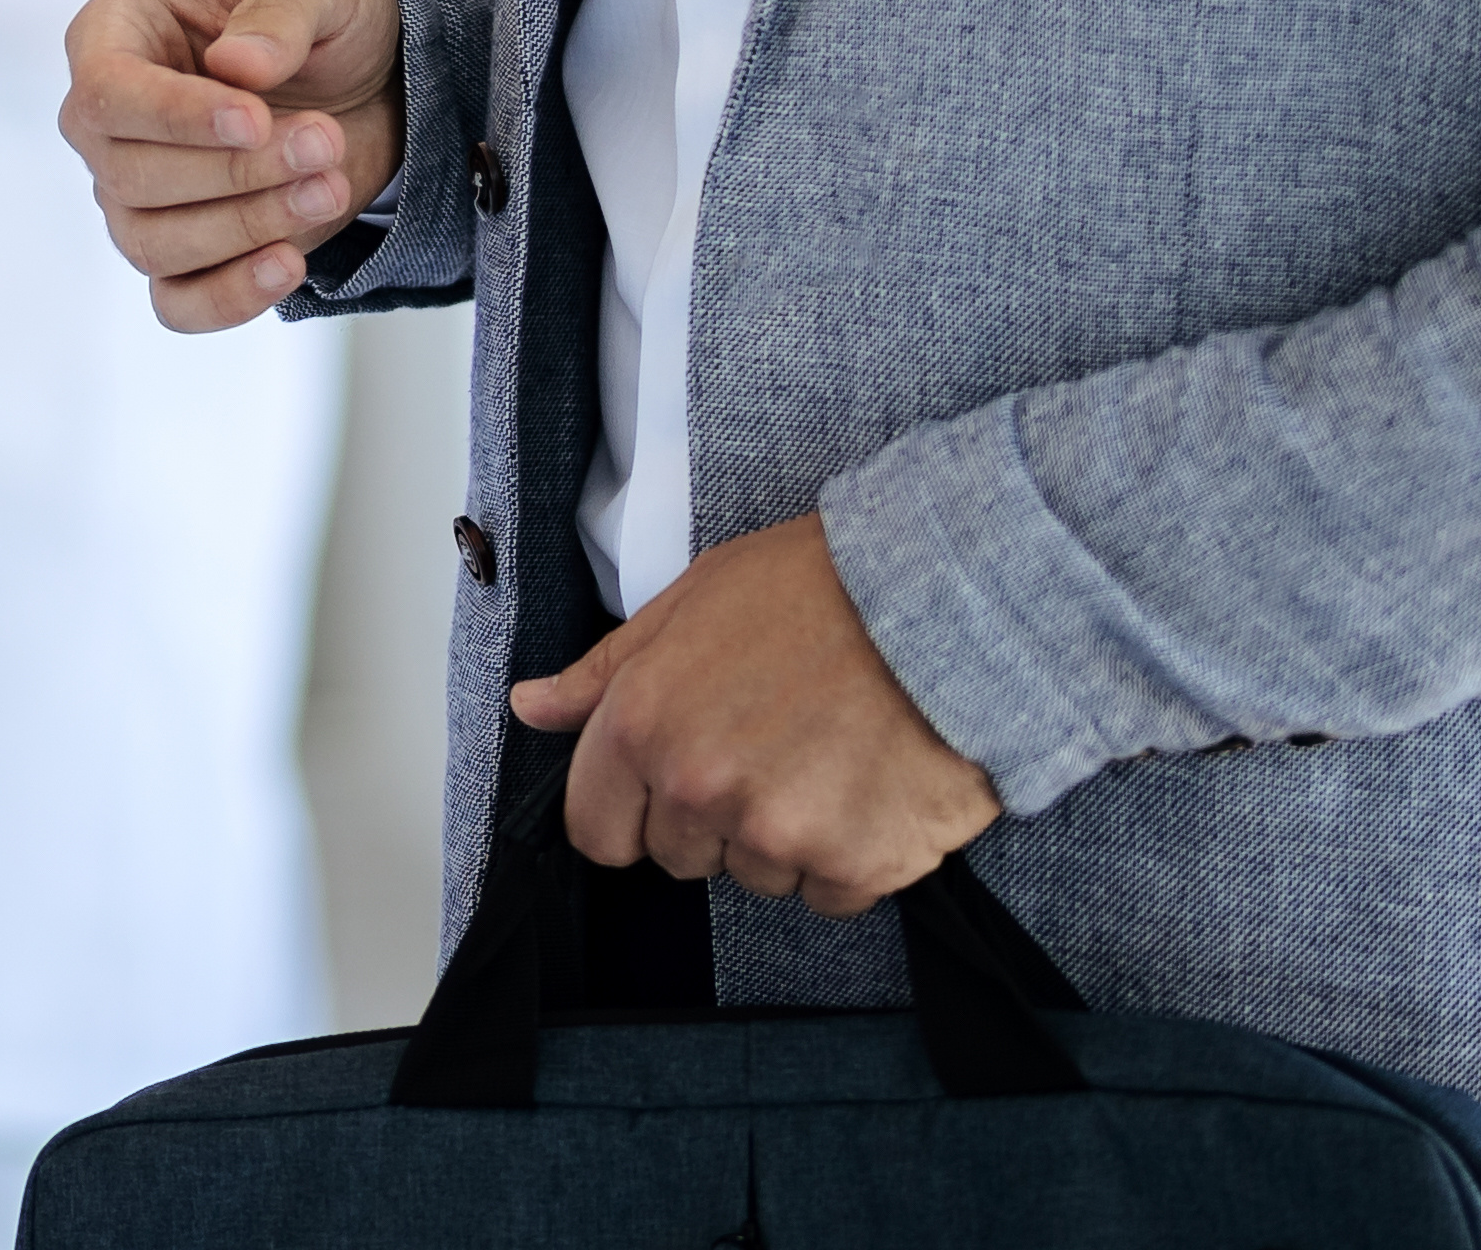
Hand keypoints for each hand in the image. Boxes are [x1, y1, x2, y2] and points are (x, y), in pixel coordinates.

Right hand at [55, 0, 403, 329]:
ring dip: (248, 225)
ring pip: (153, 242)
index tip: (257, 119)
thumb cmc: (318, 13)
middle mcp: (107, 123)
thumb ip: (279, 14)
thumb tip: (235, 68)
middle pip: (130, 175)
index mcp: (114, 34)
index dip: (174, 116)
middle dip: (237, 170)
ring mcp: (134, 196)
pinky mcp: (183, 255)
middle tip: (327, 140)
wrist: (365, 77)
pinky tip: (289, 265)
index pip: (106, 90)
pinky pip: (177, 303)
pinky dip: (228, 297)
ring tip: (331, 187)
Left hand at [510, 514, 998, 915]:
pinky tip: (868, 785)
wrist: (947, 604)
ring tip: (828, 752)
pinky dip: (848, 855)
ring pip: (757, 876)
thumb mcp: (690, 603)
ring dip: (785, 835)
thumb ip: (604, 673)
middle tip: (769, 744)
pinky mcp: (855, 868)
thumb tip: (532, 708)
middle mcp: (701, 789)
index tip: (668, 786)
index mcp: (644, 725)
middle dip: (713, 816)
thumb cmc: (818, 587)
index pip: (597, 831)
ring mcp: (778, 836)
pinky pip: (829, 894)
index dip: (632, 809)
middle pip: (680, 856)